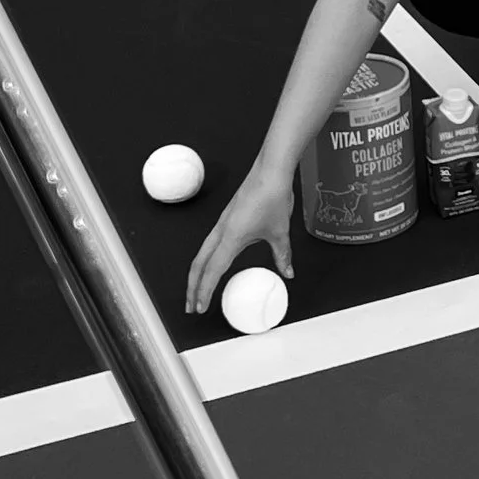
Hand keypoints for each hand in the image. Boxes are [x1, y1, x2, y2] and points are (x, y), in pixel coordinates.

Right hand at [185, 167, 293, 315]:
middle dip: (192, 287)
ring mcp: (222, 224)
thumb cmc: (273, 197)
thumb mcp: (280, 232)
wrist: (271, 170)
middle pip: (199, 264)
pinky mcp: (227, 219)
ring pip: (202, 254)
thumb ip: (282, 255)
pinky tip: (212, 266)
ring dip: (197, 274)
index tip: (200, 308)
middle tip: (191, 307)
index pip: (213, 271)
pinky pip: (210, 244)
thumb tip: (288, 273)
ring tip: (196, 291)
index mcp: (231, 237)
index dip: (205, 291)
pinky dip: (206, 260)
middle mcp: (221, 232)